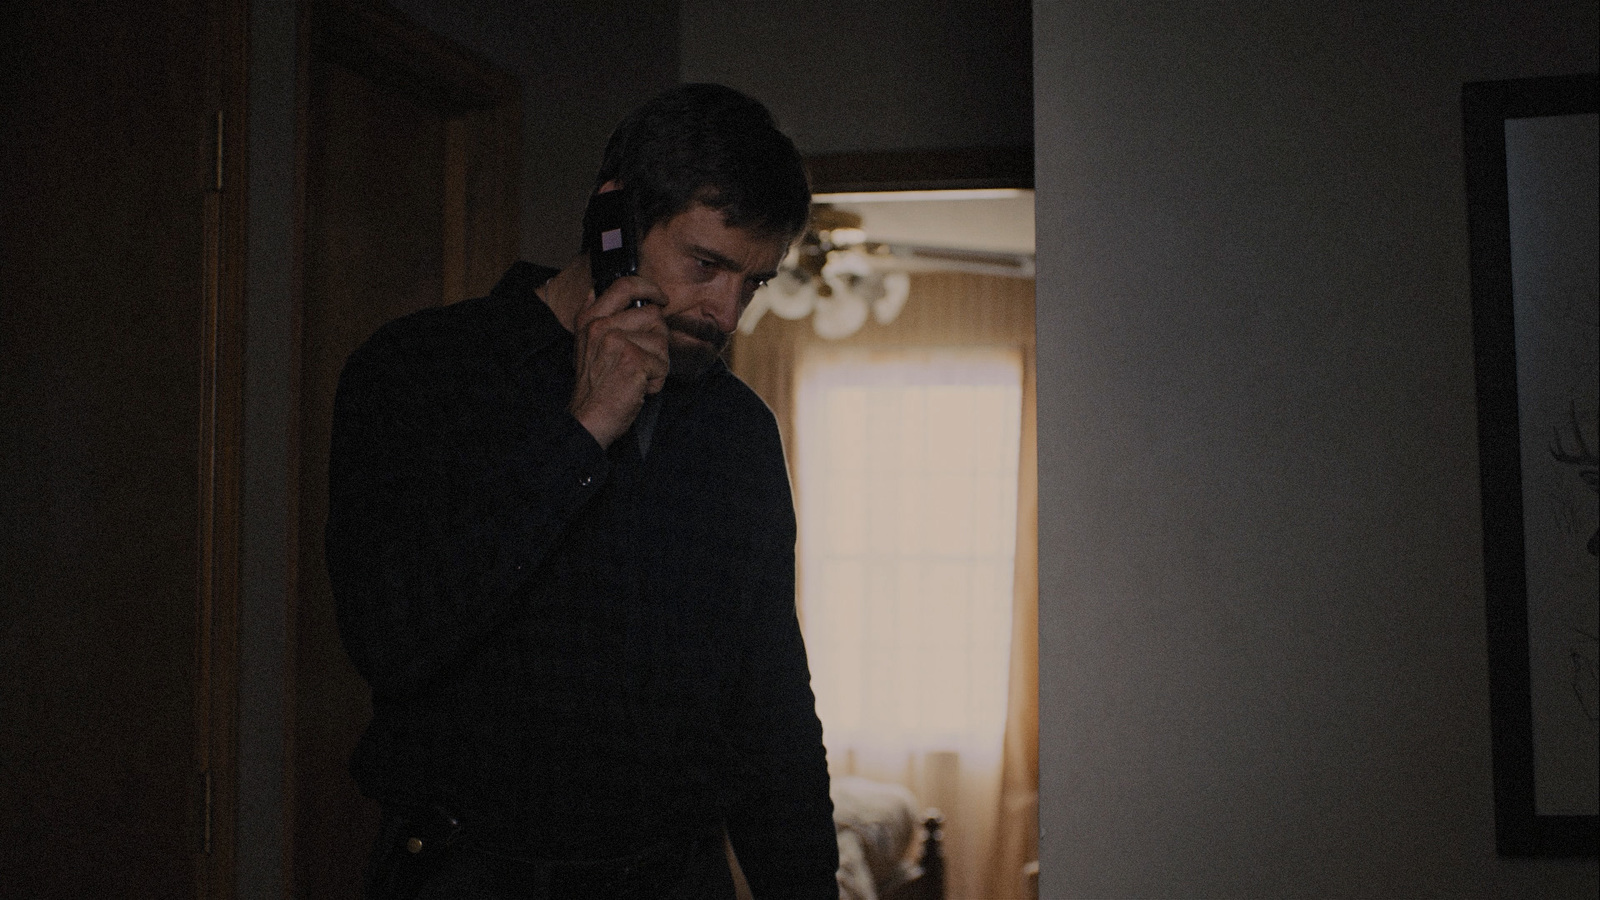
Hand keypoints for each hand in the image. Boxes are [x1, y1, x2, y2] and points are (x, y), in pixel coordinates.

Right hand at [569, 274, 667, 448]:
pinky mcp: (633, 360)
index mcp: (590, 319)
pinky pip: (663, 363)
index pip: (625, 286)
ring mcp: (616, 341)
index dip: (649, 288)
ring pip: (662, 339)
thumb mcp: (586, 345)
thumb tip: (603, 291)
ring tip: (637, 375)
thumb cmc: (595, 386)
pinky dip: (657, 380)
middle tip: (643, 360)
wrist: (589, 418)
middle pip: (653, 315)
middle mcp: (601, 326)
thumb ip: (597, 317)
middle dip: (657, 339)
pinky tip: (639, 387)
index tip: (660, 298)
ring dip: (658, 362)